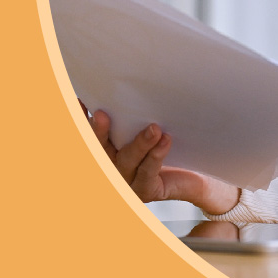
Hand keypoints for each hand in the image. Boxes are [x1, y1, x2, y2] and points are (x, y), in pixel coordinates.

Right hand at [81, 101, 239, 214]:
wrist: (199, 177)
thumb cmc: (171, 147)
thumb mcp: (154, 128)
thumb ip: (142, 115)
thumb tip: (138, 86)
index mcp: (110, 152)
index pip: (93, 135)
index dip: (82, 120)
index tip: (79, 100)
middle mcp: (113, 168)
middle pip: (102, 149)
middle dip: (100, 132)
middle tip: (101, 113)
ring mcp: (129, 181)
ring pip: (128, 160)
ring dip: (139, 143)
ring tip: (153, 127)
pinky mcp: (147, 190)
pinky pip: (149, 171)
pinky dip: (156, 155)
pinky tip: (166, 140)